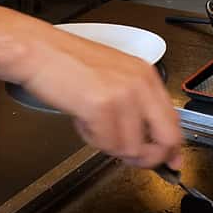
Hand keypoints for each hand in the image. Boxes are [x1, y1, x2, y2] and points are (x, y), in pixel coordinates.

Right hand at [18, 29, 181, 168]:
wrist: (39, 51)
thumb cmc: (68, 62)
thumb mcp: (114, 76)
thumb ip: (135, 103)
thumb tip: (147, 138)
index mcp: (146, 75)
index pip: (173, 120)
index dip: (172, 147)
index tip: (171, 162)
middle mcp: (140, 84)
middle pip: (165, 139)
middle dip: (150, 158)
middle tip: (134, 160)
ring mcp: (123, 96)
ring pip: (130, 148)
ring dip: (109, 145)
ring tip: (92, 124)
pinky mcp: (102, 107)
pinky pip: (106, 144)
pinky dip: (92, 140)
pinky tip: (82, 120)